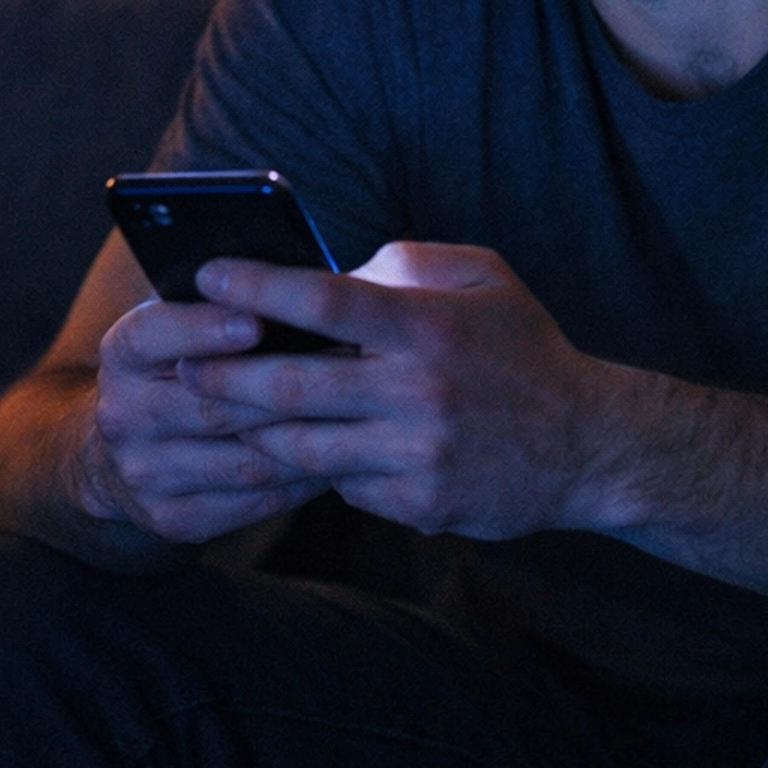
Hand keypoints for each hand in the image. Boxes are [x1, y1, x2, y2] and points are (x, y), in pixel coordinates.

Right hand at [77, 295, 328, 543]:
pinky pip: (252, 501)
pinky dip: (300, 482)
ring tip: (355, 416)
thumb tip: (297, 276)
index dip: (203, 328)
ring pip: (241, 460)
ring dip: (304, 439)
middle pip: (210, 405)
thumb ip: (220, 304)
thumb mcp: (180, 324)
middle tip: (346, 366)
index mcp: (123, 353)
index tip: (256, 320)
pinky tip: (337, 460)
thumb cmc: (180, 365)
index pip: (154, 335)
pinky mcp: (172, 518)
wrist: (120, 452)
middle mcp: (123, 415)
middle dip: (283, 386)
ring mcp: (145, 473)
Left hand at [181, 243, 609, 537]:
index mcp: (429, 326)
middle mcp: (418, 392)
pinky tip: (290, 450)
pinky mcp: (419, 503)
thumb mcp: (483, 277)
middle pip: (291, 386)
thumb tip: (331, 269)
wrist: (589, 445)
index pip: (323, 301)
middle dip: (221, 376)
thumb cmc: (524, 348)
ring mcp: (417, 454)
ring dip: (248, 431)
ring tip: (215, 414)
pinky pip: (341, 486)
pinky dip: (313, 465)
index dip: (257, 285)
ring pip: (302, 447)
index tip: (206, 273)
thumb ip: (404, 263)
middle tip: (178, 367)